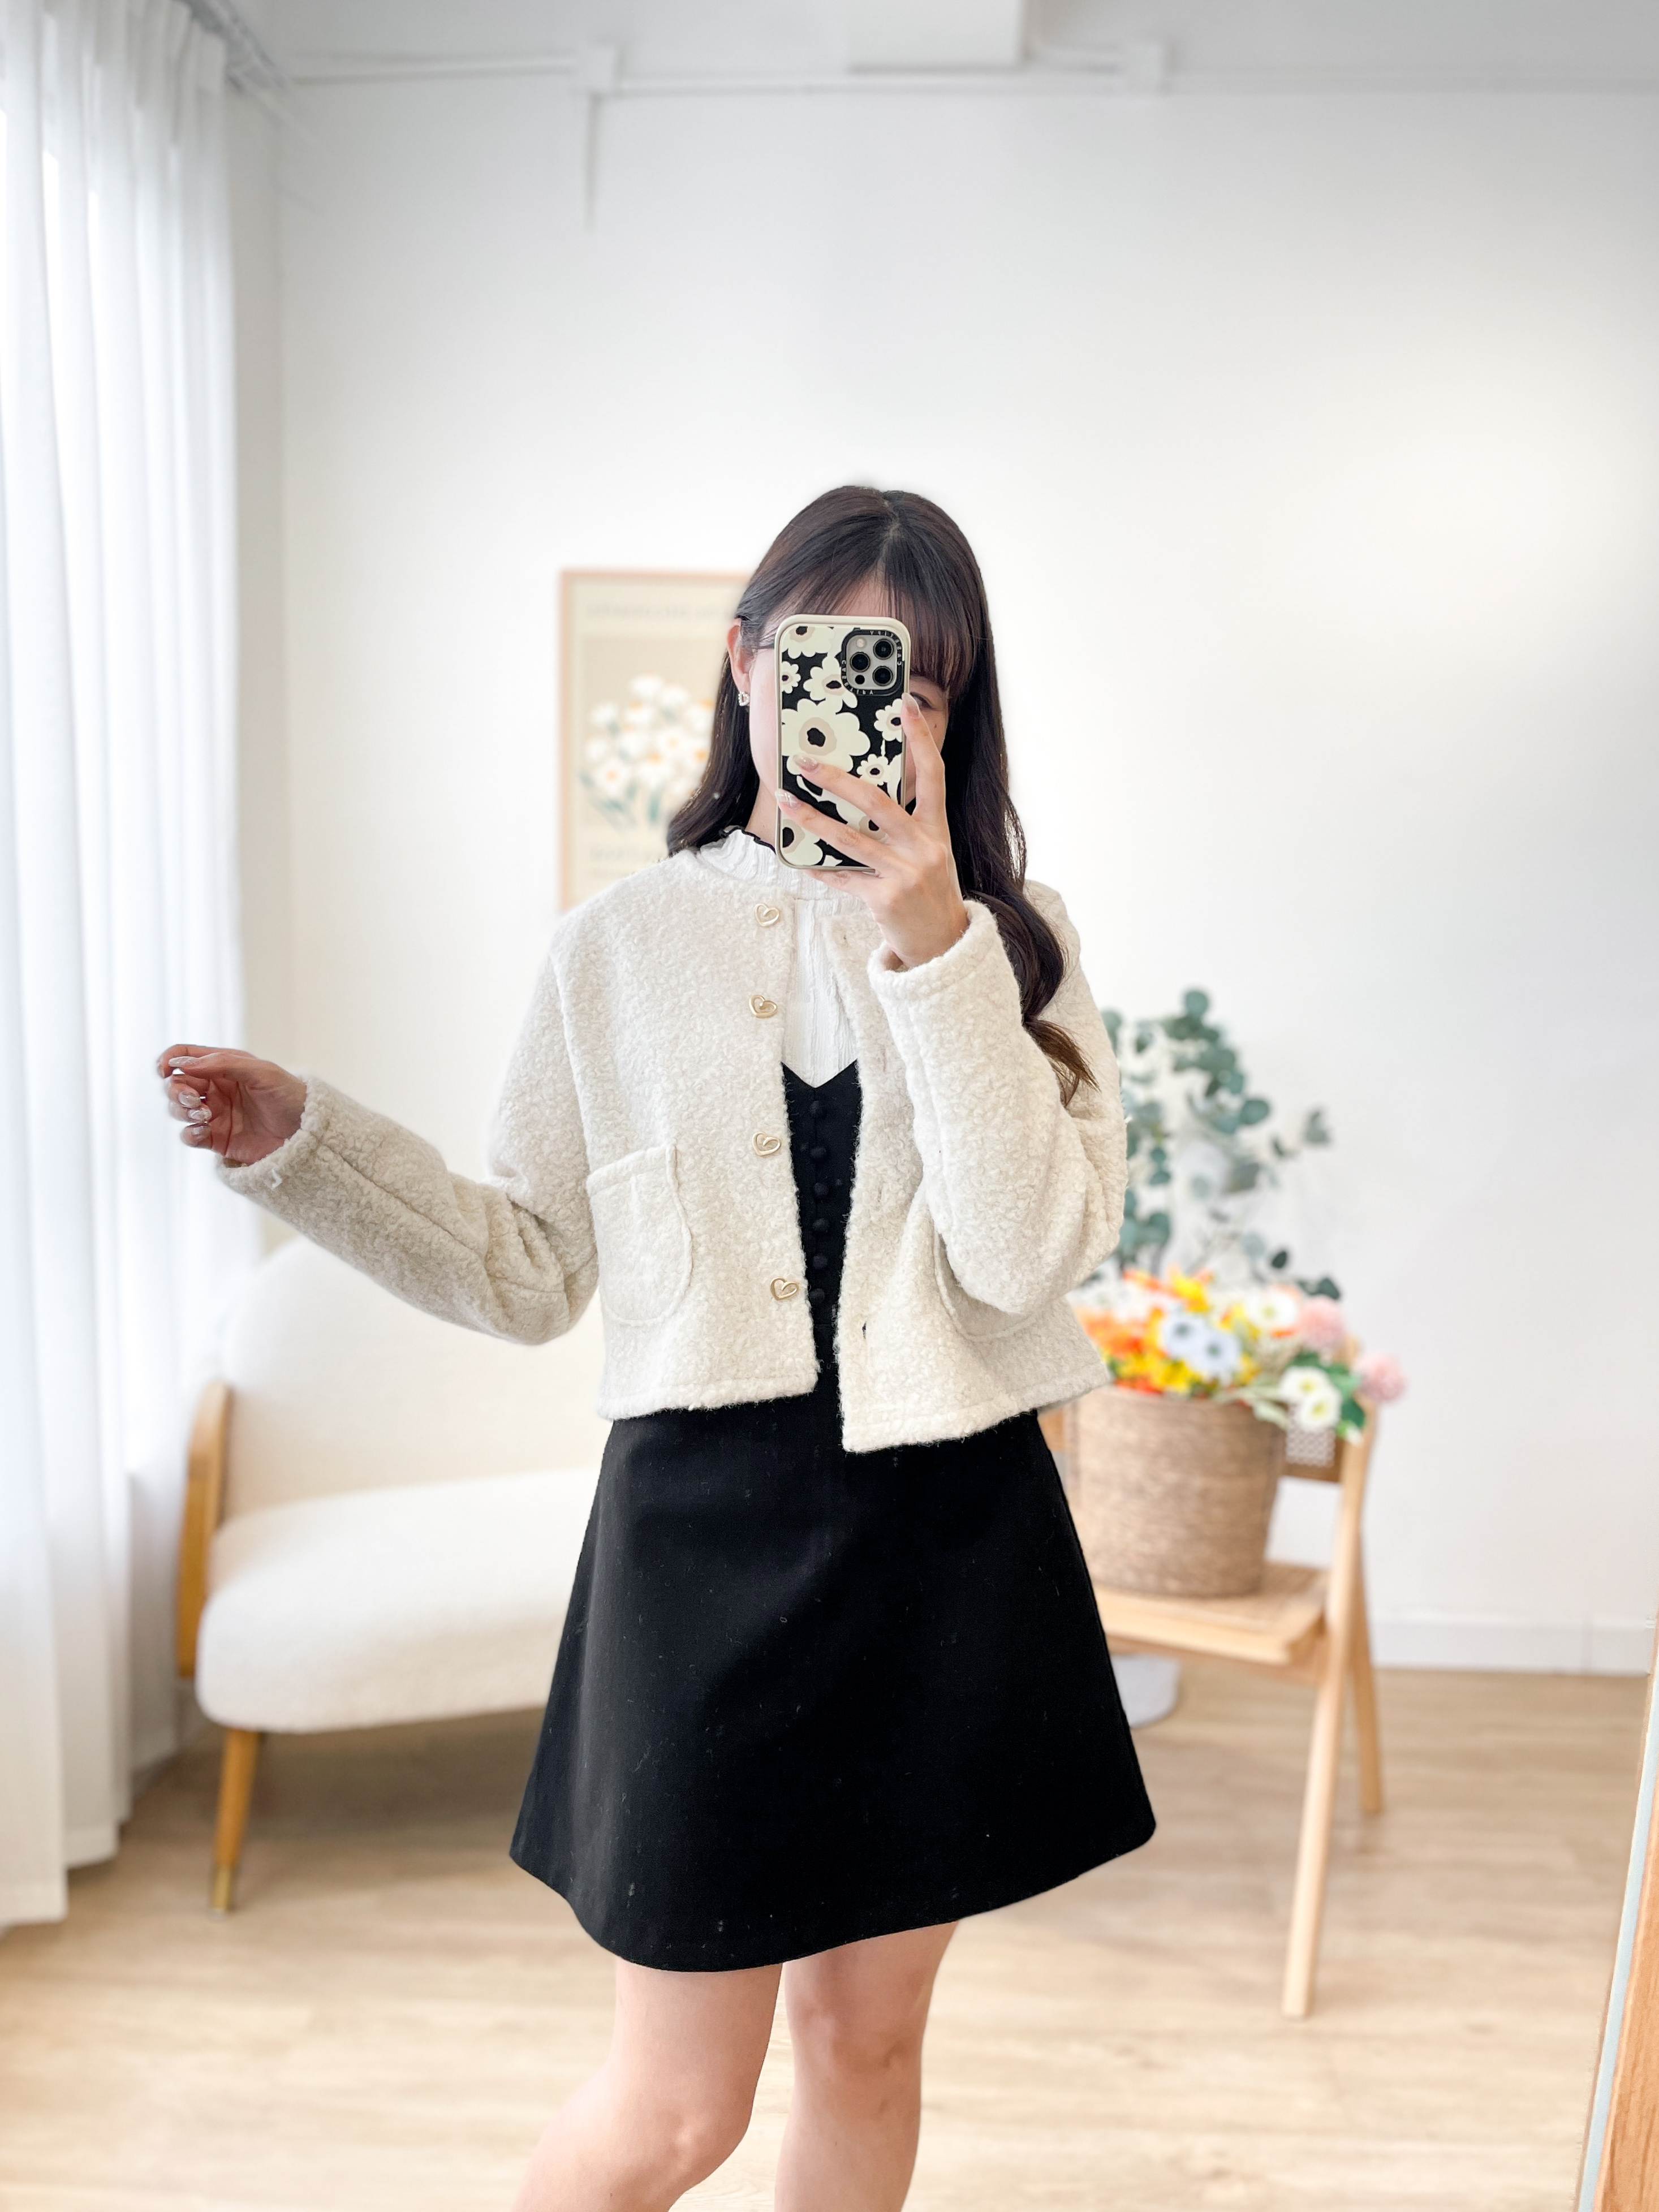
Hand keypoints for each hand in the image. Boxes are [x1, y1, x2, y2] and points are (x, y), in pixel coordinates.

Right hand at [155, 1044, 305, 1164]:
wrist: (308, 1133)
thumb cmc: (289, 1096)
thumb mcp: (261, 1072)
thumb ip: (222, 1064)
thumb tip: (182, 1063)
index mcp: (223, 1066)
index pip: (184, 1057)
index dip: (169, 1060)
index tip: (165, 1070)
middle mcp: (215, 1089)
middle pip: (176, 1084)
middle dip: (176, 1091)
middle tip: (194, 1100)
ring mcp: (215, 1114)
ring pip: (178, 1110)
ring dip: (181, 1111)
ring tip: (203, 1115)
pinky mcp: (217, 1139)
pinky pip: (189, 1136)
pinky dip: (189, 1133)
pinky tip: (203, 1131)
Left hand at [777, 694, 969, 969]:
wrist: (944, 945)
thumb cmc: (930, 891)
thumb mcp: (928, 853)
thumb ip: (903, 826)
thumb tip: (857, 795)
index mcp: (936, 829)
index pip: (932, 774)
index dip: (920, 738)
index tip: (905, 705)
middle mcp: (924, 847)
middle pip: (876, 801)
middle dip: (836, 778)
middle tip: (806, 759)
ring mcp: (905, 874)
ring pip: (849, 838)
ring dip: (811, 818)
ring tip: (785, 799)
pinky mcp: (885, 899)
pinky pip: (843, 876)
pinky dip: (820, 867)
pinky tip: (800, 858)